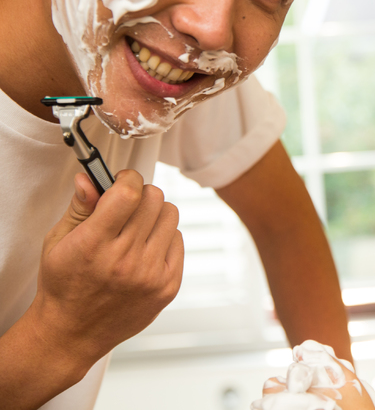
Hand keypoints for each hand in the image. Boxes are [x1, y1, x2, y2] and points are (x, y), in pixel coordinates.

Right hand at [30, 170, 183, 364]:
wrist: (73, 333)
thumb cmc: (64, 285)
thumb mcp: (58, 242)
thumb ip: (80, 206)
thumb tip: (90, 178)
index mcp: (93, 246)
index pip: (127, 193)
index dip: (127, 179)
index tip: (122, 181)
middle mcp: (124, 261)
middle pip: (154, 198)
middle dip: (139, 195)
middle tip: (127, 206)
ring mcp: (150, 275)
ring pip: (170, 214)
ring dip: (154, 215)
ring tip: (136, 229)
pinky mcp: (168, 286)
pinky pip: (178, 239)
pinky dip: (163, 238)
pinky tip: (144, 249)